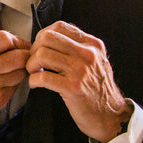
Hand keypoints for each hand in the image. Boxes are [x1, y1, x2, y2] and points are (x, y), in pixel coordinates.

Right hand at [0, 30, 30, 142]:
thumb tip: (8, 41)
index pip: (4, 38)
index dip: (16, 40)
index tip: (18, 44)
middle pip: (19, 56)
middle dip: (25, 54)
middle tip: (24, 56)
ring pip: (22, 71)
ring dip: (22, 69)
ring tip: (14, 70)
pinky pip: (17, 86)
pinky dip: (15, 82)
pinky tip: (6, 83)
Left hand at [26, 20, 131, 140]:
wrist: (111, 115)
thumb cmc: (97, 90)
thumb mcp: (94, 61)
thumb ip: (77, 47)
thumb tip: (48, 38)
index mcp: (92, 44)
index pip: (59, 26)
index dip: (43, 36)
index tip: (40, 48)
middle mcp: (88, 54)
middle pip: (47, 37)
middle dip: (34, 49)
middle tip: (34, 62)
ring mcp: (81, 70)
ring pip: (42, 54)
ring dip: (31, 65)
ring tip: (34, 73)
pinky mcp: (73, 87)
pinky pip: (42, 76)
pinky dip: (33, 81)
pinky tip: (36, 84)